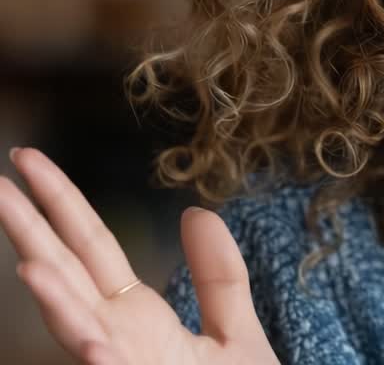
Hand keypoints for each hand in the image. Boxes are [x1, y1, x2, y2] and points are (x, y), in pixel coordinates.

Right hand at [0, 147, 278, 364]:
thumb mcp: (235, 333)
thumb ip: (217, 276)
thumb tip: (197, 211)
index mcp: (135, 317)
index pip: (90, 248)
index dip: (61, 203)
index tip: (29, 158)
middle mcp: (116, 341)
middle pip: (67, 276)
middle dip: (30, 234)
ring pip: (78, 333)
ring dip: (54, 305)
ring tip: (28, 266)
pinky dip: (98, 358)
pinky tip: (94, 342)